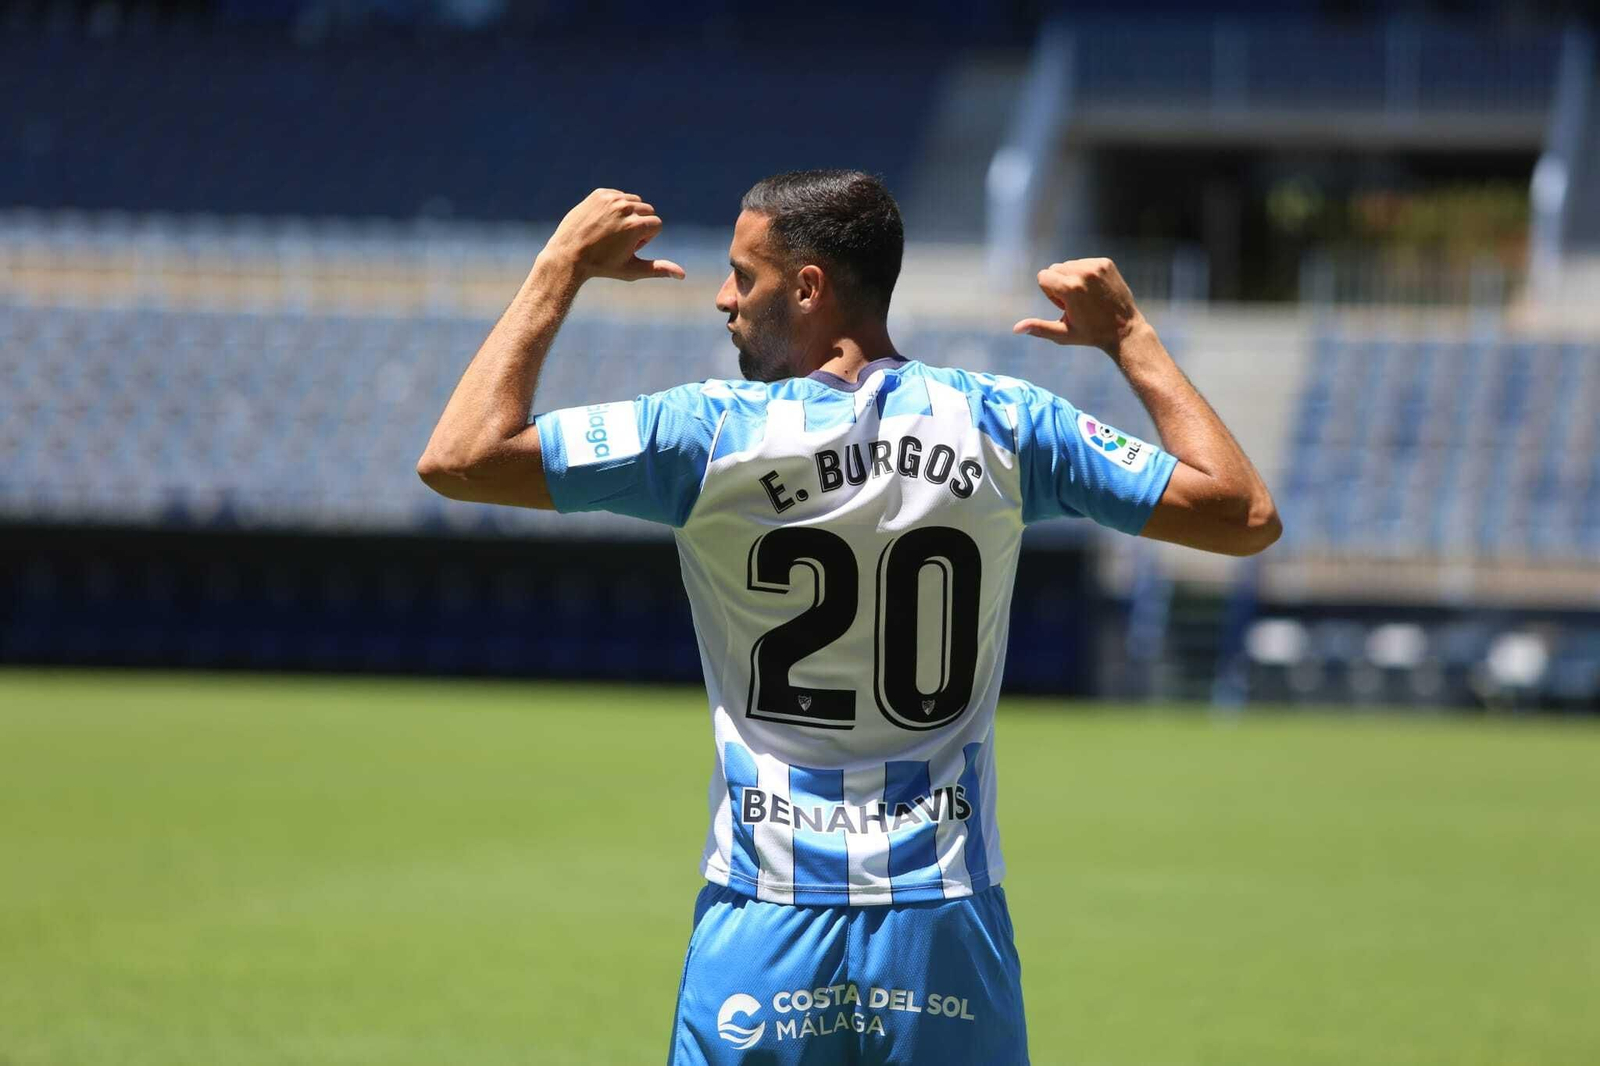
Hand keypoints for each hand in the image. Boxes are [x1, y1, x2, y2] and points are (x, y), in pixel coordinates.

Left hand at [541, 188, 685, 282]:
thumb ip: (659, 269)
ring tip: (611, 231)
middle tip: (619, 240)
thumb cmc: (602, 267)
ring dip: (629, 214)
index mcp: (636, 226)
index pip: (657, 225)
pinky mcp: (599, 193)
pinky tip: (602, 222)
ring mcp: (611, 199)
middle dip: (639, 225)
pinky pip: (619, 195)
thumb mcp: (632, 270)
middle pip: (648, 211)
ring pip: (634, 201)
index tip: (629, 247)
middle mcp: (625, 208)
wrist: (568, 255)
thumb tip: (683, 275)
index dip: (645, 239)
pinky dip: (615, 206)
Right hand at [1012, 258, 1145, 355]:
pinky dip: (1085, 273)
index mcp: (1070, 288)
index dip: (1049, 293)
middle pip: (1055, 268)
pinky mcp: (1106, 263)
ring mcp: (1096, 266)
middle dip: (1059, 284)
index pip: (1043, 276)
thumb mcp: (1062, 334)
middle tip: (1076, 303)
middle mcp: (1083, 273)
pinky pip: (1084, 262)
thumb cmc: (1090, 334)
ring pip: (1069, 264)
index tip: (1064, 306)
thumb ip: (1038, 328)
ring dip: (1072, 278)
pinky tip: (1095, 290)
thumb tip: (1016, 329)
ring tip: (1086, 297)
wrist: (1124, 329)